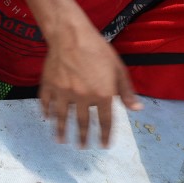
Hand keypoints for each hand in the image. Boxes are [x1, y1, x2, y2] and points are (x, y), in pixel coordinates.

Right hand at [39, 20, 141, 147]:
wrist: (70, 35)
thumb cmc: (98, 49)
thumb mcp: (118, 69)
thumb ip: (126, 91)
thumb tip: (137, 109)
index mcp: (103, 95)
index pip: (106, 121)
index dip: (105, 135)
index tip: (103, 146)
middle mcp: (83, 98)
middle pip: (83, 123)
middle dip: (83, 137)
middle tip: (82, 147)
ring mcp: (64, 93)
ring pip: (62, 118)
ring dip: (62, 131)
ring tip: (61, 141)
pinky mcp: (49, 86)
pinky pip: (46, 103)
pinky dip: (46, 111)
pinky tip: (47, 118)